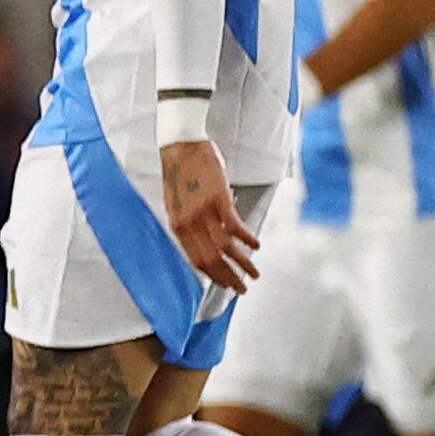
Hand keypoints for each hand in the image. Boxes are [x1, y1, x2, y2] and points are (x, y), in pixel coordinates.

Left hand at [160, 136, 258, 292]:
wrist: (180, 146)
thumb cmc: (181, 173)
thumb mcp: (179, 203)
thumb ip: (190, 223)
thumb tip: (206, 239)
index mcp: (177, 225)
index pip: (195, 259)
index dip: (213, 275)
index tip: (225, 285)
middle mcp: (188, 223)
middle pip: (210, 259)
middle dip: (229, 278)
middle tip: (243, 289)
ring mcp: (202, 212)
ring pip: (224, 248)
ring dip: (243, 264)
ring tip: (254, 274)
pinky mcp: (217, 200)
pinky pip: (234, 227)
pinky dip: (247, 239)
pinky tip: (256, 246)